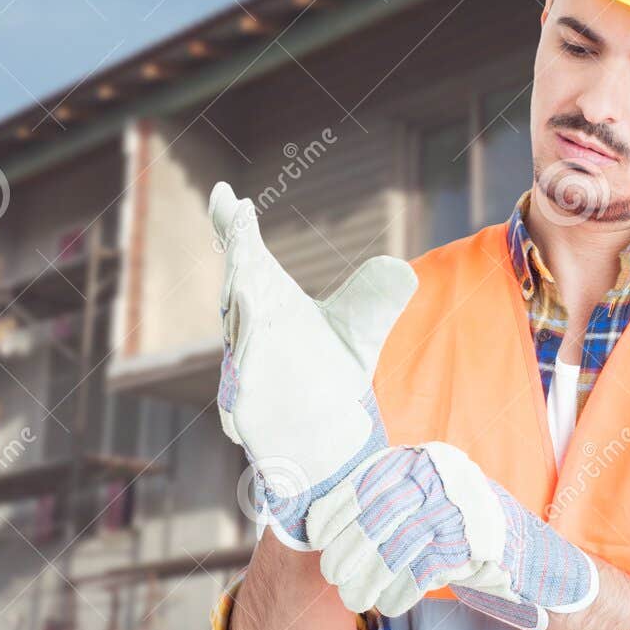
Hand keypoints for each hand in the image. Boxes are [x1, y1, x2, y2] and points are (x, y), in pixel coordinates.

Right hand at [209, 182, 416, 549]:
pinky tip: (249, 353)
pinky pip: (240, 388)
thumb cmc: (329, 375)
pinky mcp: (245, 407)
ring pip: (240, 330)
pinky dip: (242, 373)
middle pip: (240, 284)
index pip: (248, 257)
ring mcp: (244, 366)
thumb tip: (401, 270)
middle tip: (236, 218)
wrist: (322, 436)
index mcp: (271, 300)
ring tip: (244, 271)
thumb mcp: (360, 334)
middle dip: (238, 252)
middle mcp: (252, 328)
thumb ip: (376, 301)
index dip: (236, 228)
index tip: (228, 194)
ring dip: (241, 300)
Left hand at [305, 442, 598, 629]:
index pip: (370, 480)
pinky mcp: (477, 543)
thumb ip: (389, 502)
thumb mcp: (427, 504)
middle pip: (381, 513)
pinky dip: (400, 591)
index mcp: (426, 458)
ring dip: (370, 577)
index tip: (316, 538)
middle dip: (350, 549)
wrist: (531, 559)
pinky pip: (424, 570)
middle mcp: (445, 474)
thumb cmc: (463, 535)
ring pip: (399, 545)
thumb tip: (325, 524)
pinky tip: (388, 605)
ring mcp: (463, 506)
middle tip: (332, 576)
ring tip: (354, 598)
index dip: (338, 509)